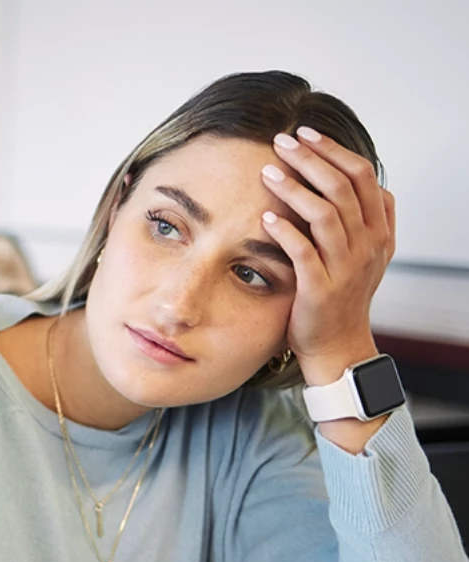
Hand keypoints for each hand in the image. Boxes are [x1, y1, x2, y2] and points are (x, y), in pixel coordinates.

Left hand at [259, 127, 395, 385]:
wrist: (337, 345)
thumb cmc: (343, 296)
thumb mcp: (369, 255)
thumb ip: (373, 219)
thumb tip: (372, 183)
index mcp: (378, 231)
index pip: (362, 176)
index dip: (334, 150)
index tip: (306, 133)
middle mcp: (367, 245)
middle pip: (343, 187)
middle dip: (311, 158)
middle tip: (281, 141)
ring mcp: (345, 267)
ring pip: (326, 214)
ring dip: (294, 188)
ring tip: (268, 171)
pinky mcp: (320, 288)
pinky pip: (304, 251)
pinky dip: (285, 230)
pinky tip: (266, 216)